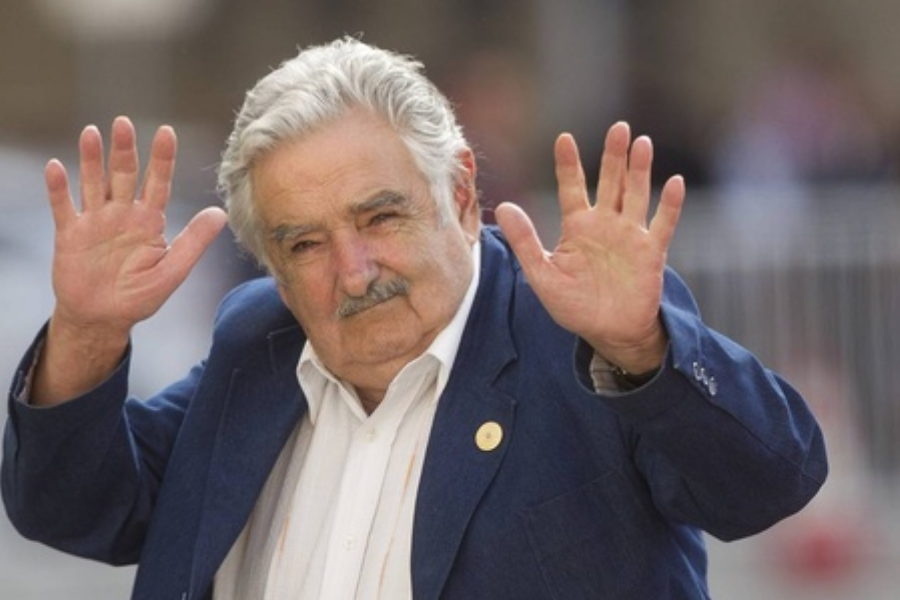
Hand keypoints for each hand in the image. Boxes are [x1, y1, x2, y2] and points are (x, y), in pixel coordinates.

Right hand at [33, 116, 227, 404]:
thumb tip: (221, 213)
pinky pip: (63, 207)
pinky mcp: (70, 234)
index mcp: (150, 221)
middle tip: (123, 122)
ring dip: (91, 160)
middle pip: (124, 176)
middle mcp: (122, 215)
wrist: (104, 318)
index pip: (159, 183)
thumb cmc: (140, 295)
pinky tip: (56, 166)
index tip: (167, 132)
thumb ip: (194, 242)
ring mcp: (95, 222)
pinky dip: (59, 188)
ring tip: (91, 133)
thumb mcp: (173, 271)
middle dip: (124, 150)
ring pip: (93, 184)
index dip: (162, 158)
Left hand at [494, 122, 683, 372]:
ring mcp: (630, 236)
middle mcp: (605, 225)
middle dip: (613, 156)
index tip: (564, 138)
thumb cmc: (574, 306)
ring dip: (640, 170)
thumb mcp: (542, 275)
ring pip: (636, 195)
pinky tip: (675, 183)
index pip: (572, 187)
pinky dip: (670, 205)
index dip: (569, 164)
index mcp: (577, 227)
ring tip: (642, 143)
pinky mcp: (651, 252)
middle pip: (610, 182)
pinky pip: (662, 224)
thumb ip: (524, 240)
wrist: (608, 333)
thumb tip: (502, 207)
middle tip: (618, 127)